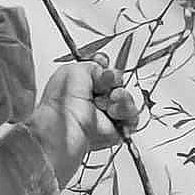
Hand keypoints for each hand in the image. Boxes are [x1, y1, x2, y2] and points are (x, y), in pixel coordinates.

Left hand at [25, 58, 140, 187]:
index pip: (103, 72)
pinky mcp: (117, 129)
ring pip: (126, 99)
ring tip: (108, 101)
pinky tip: (113, 111)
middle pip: (118, 83)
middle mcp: (94, 98)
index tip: (104, 69)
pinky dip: (126, 111)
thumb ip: (94, 65)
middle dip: (114, 81)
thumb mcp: (74, 70)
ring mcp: (106, 114)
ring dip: (121, 96)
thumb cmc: (62, 101)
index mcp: (81, 84)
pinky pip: (132, 116)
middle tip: (104, 86)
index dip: (107, 69)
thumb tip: (106, 70)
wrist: (67, 126)